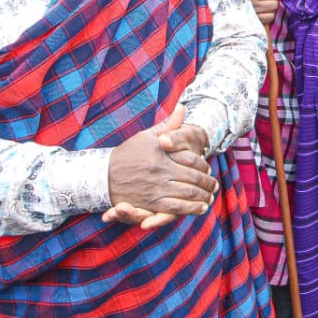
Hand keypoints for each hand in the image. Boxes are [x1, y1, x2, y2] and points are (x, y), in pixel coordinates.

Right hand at [104, 107, 216, 228]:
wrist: (103, 175)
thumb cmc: (128, 154)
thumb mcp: (147, 136)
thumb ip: (167, 125)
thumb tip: (182, 107)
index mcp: (162, 156)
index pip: (192, 162)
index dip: (203, 167)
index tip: (208, 169)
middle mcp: (160, 173)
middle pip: (192, 180)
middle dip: (206, 184)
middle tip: (214, 185)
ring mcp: (155, 190)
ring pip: (186, 195)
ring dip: (202, 197)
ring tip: (209, 197)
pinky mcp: (150, 204)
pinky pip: (174, 209)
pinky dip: (189, 209)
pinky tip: (199, 208)